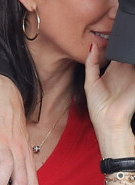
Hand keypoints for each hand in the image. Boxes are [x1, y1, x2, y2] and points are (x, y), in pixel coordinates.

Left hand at [85, 43, 134, 157]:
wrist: (109, 120)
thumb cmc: (98, 106)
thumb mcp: (90, 83)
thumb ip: (91, 64)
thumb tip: (92, 46)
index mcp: (113, 71)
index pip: (116, 52)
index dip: (114, 42)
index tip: (111, 32)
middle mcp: (125, 70)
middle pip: (127, 51)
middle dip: (125, 42)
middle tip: (124, 28)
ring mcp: (134, 74)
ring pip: (133, 55)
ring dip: (131, 48)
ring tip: (130, 35)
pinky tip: (131, 51)